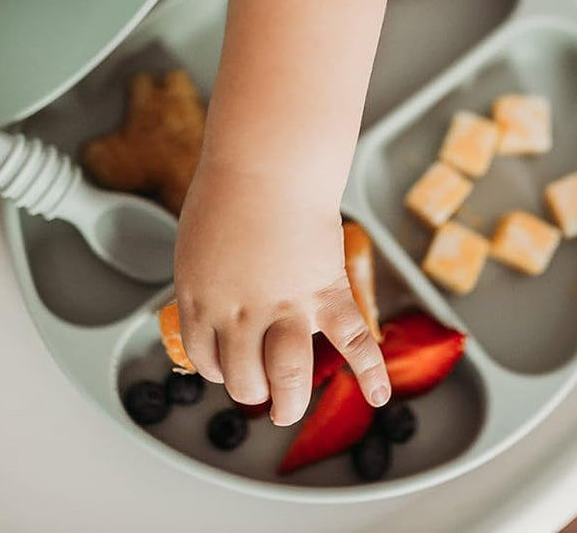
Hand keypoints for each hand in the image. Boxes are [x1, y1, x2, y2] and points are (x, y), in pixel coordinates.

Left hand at [173, 162, 390, 425]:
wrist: (268, 165)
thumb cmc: (230, 191)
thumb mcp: (197, 242)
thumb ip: (207, 280)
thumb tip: (214, 299)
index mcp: (202, 301)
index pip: (205, 360)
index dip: (218, 370)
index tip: (228, 369)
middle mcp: (240, 315)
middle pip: (243, 380)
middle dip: (252, 392)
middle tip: (262, 394)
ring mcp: (285, 308)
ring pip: (288, 377)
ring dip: (289, 402)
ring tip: (288, 411)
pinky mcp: (325, 294)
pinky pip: (352, 341)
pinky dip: (370, 371)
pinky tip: (378, 395)